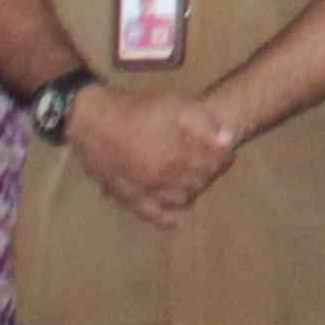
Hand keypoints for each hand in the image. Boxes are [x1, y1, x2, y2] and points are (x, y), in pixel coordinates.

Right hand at [65, 84, 235, 226]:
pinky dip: (170, 218)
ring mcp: (148, 192)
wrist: (95, 121)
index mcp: (179, 157)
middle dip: (209, 170)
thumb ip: (205, 123)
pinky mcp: (131, 198)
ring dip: (193, 189)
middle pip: (200, 181)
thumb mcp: (175, 105)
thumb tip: (229, 140)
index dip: (224, 156)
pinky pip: (155, 216)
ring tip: (193, 176)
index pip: (214, 164)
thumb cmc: (137, 110)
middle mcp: (166, 180)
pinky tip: (179, 215)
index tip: (225, 150)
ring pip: (182, 199)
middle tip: (209, 160)